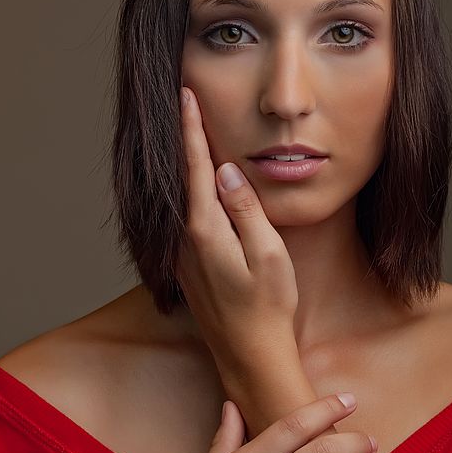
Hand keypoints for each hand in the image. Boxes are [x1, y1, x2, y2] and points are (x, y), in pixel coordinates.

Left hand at [176, 86, 297, 363]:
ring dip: (190, 171)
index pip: (195, 168)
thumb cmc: (267, 306)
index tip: (185, 96)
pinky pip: (188, 224)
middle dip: (185, 142)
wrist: (249, 356)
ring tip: (197, 141)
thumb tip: (227, 171)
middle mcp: (186, 241)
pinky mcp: (189, 270)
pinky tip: (204, 193)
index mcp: (206, 231)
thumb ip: (246, 210)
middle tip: (187, 107)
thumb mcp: (268, 254)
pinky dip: (194, 200)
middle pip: (183, 181)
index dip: (191, 130)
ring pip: (184, 202)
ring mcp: (184, 257)